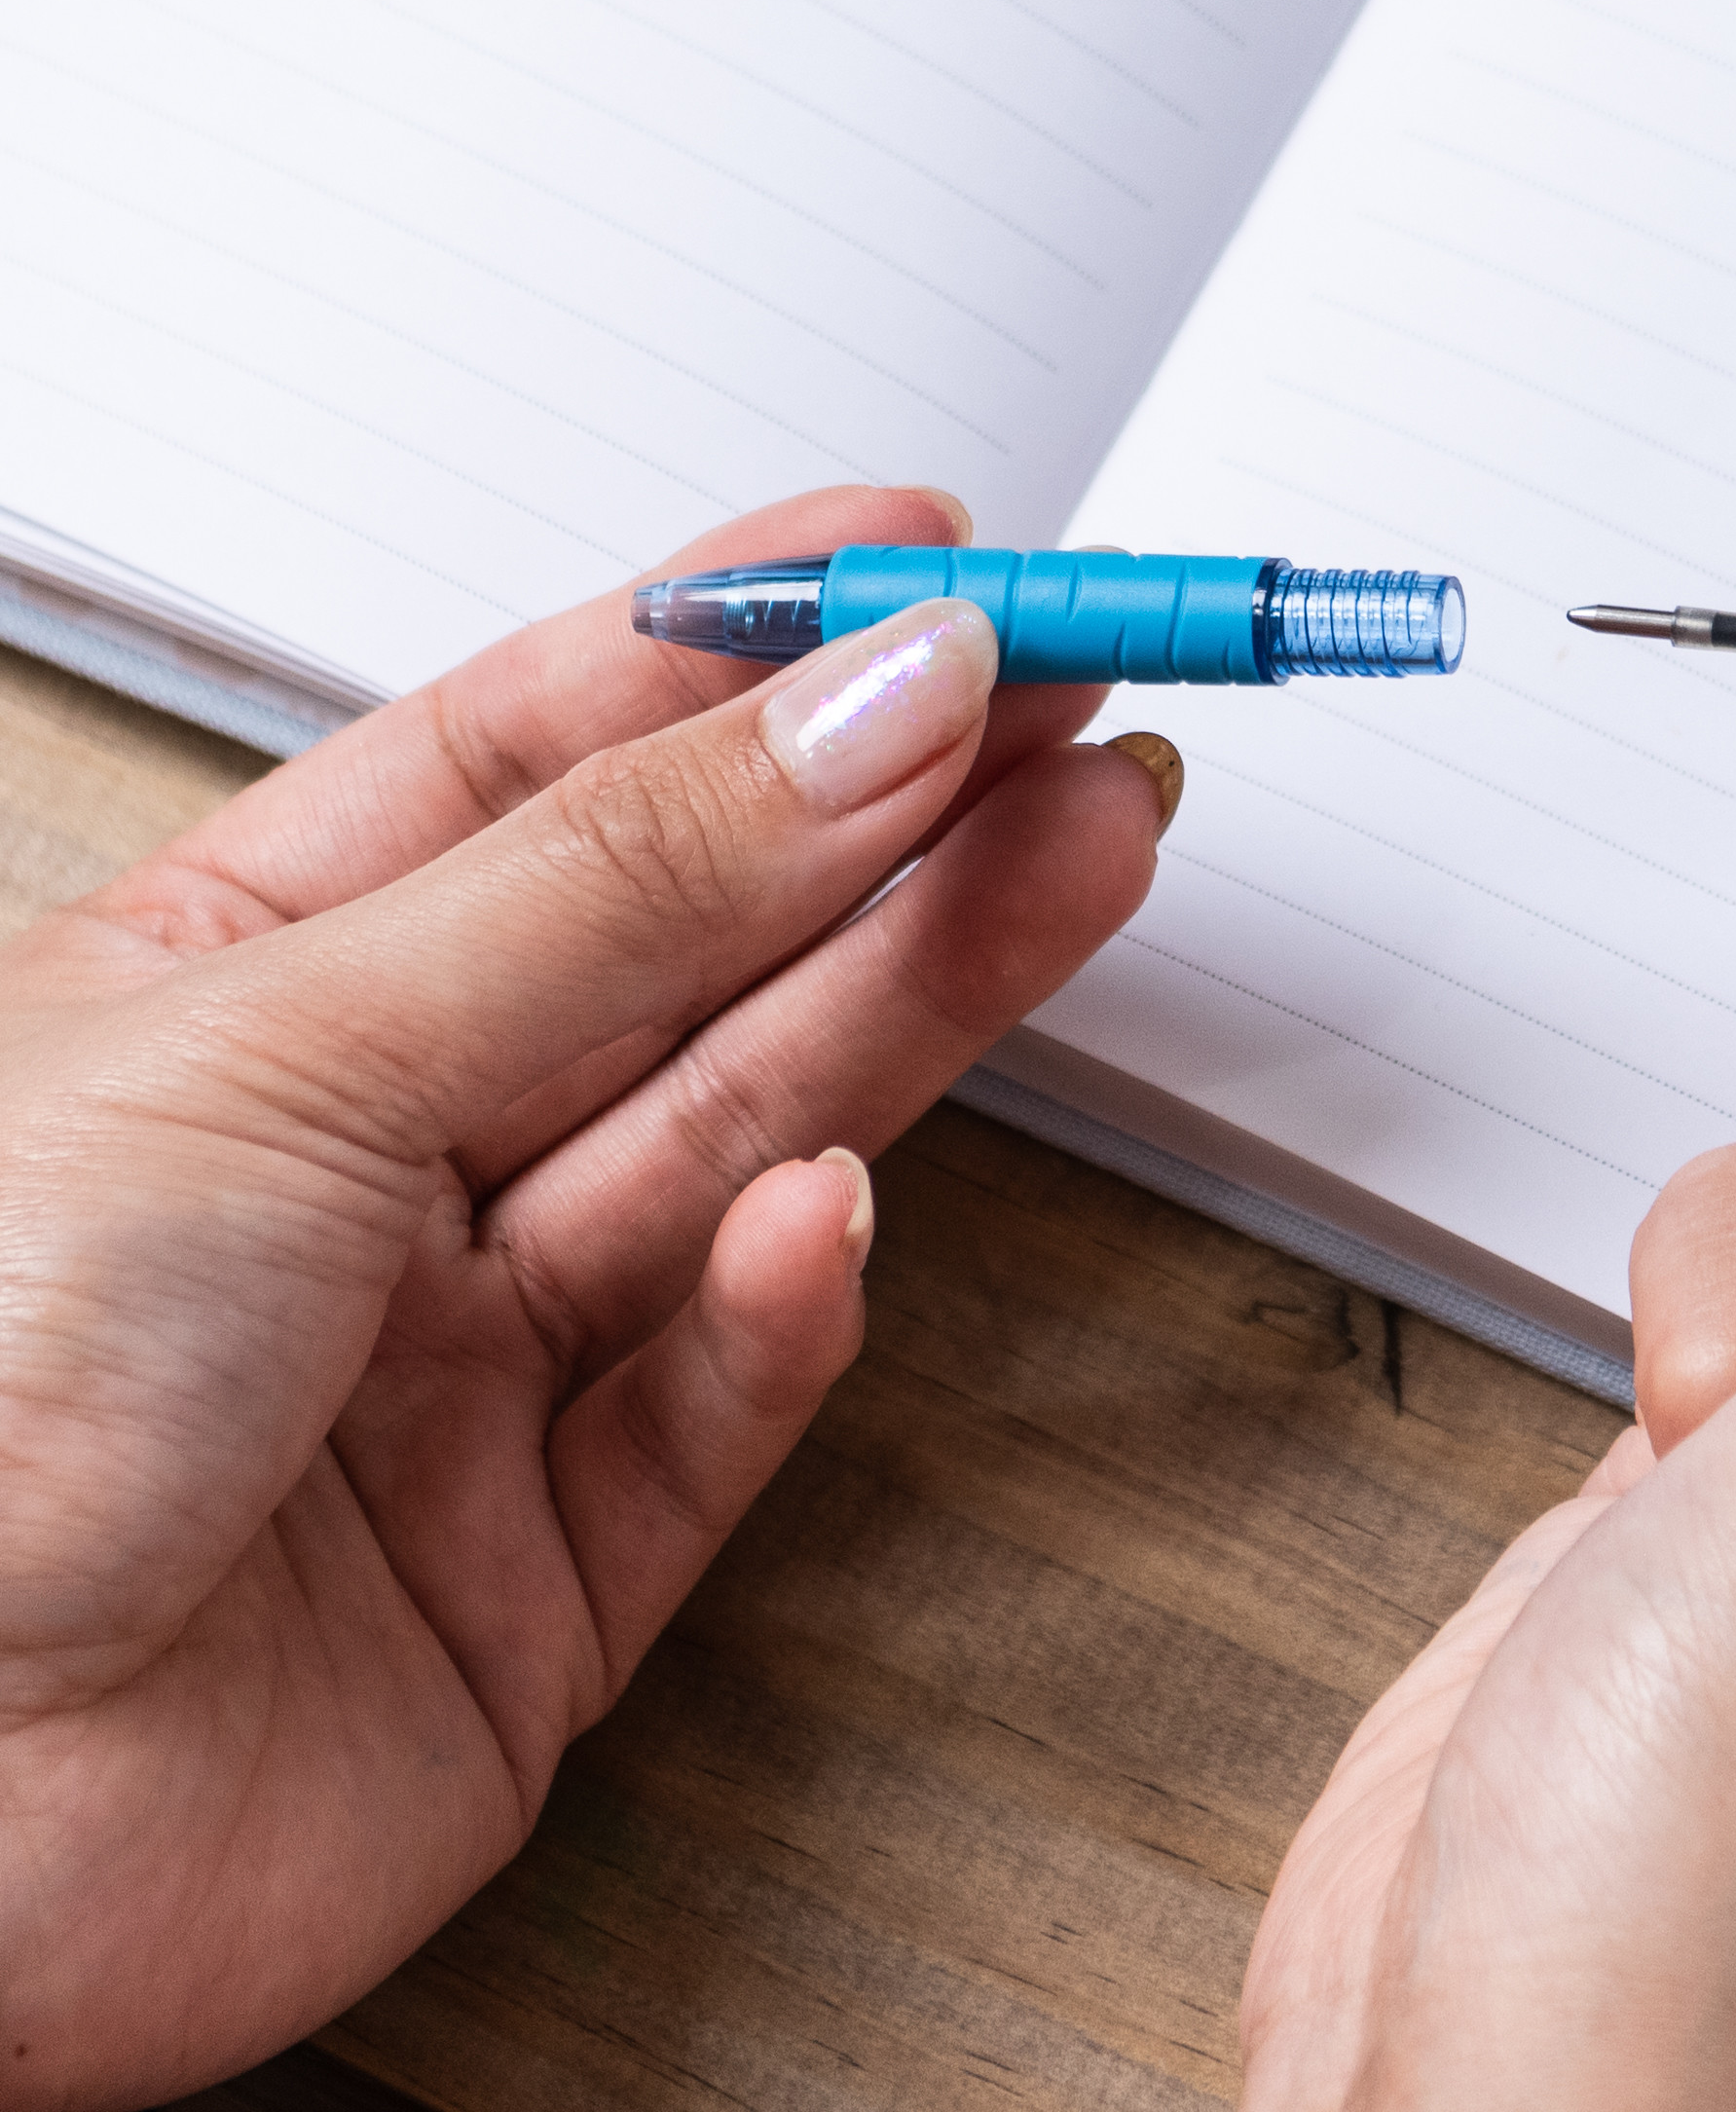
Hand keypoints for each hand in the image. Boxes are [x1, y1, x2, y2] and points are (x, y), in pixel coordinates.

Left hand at [0, 488, 1169, 2108]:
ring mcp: (449, 1376)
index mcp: (233, 988)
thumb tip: (868, 704)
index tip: (926, 563)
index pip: (535, 759)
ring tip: (1086, 839)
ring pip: (740, 1138)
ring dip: (920, 991)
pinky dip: (781, 1313)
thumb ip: (622, 882)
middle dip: (894, 810)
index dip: (743, 651)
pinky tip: (826, 1217)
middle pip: (689, 945)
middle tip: (1079, 696)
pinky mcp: (532, 1590)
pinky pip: (706, 1412)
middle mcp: (355, 1165)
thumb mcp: (288, 1047)